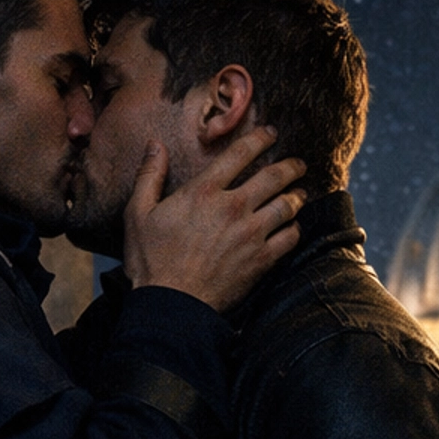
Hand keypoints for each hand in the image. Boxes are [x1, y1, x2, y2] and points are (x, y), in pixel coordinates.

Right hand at [123, 128, 304, 311]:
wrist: (171, 304)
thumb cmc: (151, 260)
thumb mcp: (138, 213)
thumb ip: (149, 175)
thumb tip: (154, 144)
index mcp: (204, 191)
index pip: (241, 153)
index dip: (261, 139)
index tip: (271, 134)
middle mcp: (232, 207)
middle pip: (274, 177)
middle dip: (291, 166)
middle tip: (298, 164)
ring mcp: (250, 234)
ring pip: (287, 205)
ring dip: (297, 196)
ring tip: (300, 193)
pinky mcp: (260, 260)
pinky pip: (289, 238)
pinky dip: (294, 229)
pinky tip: (293, 226)